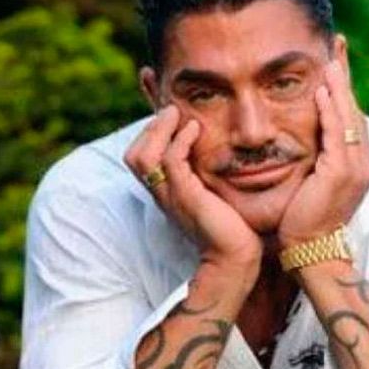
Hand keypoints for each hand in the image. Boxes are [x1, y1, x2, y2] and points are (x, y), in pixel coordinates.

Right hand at [125, 105, 261, 269]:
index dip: (148, 135)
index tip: (170, 118)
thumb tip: (215, 151)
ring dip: (159, 129)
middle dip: (150, 128)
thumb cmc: (230, 228)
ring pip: (144, 156)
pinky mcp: (187, 196)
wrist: (235, 257)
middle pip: (133, 156)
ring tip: (177, 114)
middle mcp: (162, 194)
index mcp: (164, 193)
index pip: (138, 159)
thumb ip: (204, 175)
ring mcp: (171, 196)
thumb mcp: (211, 195)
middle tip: (171, 111)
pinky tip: (195, 128)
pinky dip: (180, 140)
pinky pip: (171, 161)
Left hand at [278, 62, 368, 249]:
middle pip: (352, 108)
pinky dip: (330, 112)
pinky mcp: (341, 173)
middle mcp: (361, 161)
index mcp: (354, 162)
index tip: (332, 59)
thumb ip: (310, 160)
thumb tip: (293, 141)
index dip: (341, 87)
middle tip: (336, 43)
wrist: (310, 251)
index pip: (348, 115)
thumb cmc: (301, 221)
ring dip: (337, 86)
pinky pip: (336, 135)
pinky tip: (321, 91)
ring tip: (329, 58)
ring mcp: (355, 167)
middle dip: (343, 76)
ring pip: (347, 116)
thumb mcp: (308, 184)